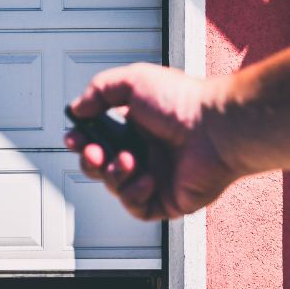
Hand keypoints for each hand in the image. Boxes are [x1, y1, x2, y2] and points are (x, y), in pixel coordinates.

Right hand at [64, 63, 242, 220]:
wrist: (216, 130)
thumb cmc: (183, 103)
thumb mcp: (133, 80)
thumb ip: (99, 89)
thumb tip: (77, 109)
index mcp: (136, 126)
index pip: (98, 138)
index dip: (81, 140)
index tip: (74, 137)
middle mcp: (145, 152)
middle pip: (100, 166)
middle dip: (90, 161)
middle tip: (95, 152)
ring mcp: (156, 177)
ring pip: (115, 187)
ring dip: (114, 175)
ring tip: (130, 161)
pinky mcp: (167, 200)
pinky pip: (137, 208)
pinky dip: (134, 195)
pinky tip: (148, 179)